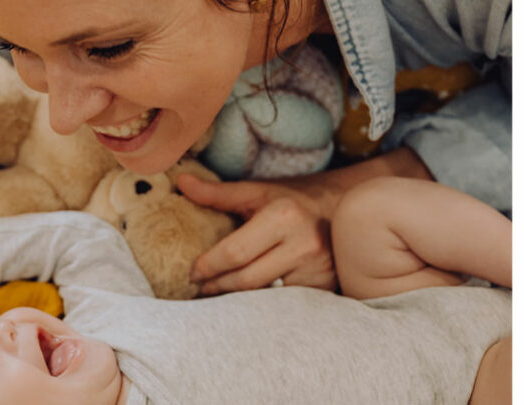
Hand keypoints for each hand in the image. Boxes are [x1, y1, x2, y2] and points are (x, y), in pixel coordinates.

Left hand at [178, 174, 337, 294]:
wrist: (342, 211)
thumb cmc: (290, 200)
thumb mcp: (255, 192)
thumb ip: (217, 193)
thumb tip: (181, 182)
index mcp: (283, 217)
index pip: (235, 253)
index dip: (209, 266)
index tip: (192, 273)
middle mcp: (304, 245)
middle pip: (248, 280)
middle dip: (218, 287)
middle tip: (200, 289)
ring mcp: (318, 269)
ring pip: (265, 296)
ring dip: (238, 300)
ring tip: (218, 296)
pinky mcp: (326, 286)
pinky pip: (285, 302)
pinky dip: (264, 304)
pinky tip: (249, 302)